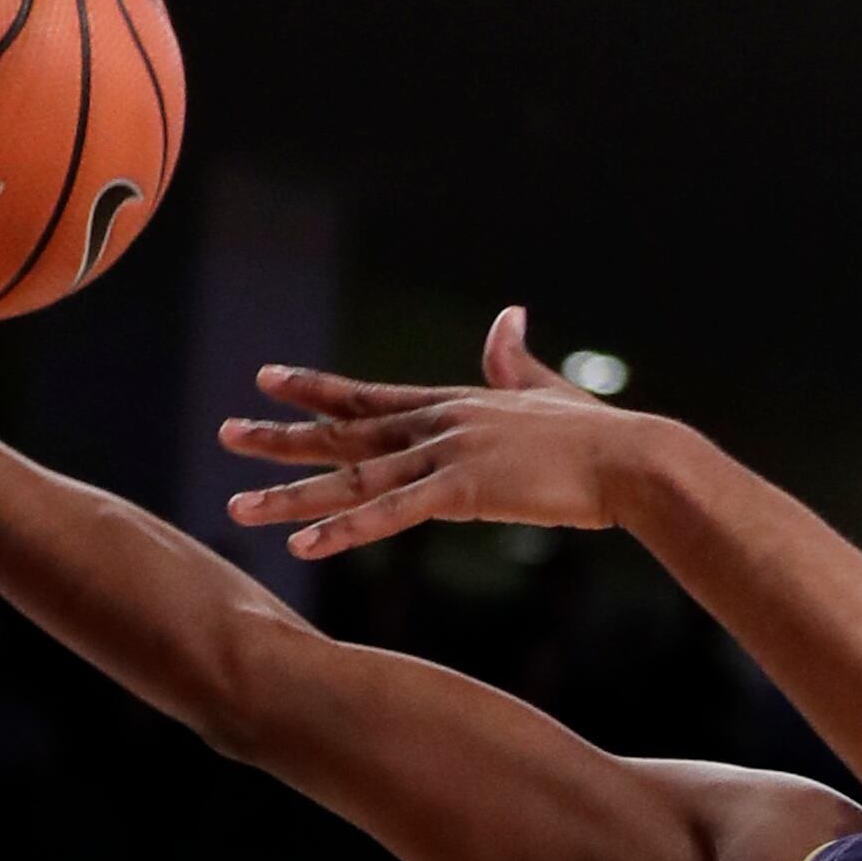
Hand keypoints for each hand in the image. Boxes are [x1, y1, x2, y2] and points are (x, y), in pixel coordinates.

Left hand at [219, 309, 661, 557]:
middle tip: (227, 435)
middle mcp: (441, 423)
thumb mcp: (546, 393)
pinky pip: (391, 515)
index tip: (268, 379)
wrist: (634, 459)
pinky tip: (302, 544)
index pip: (369, 398)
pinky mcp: (464, 491)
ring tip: (237, 505)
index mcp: (456, 404)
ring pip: (353, 478)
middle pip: (346, 434)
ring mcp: (448, 454)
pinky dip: (344, 529)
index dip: (316, 390)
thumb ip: (515, 361)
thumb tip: (507, 317)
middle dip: (283, 436)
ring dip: (292, 494)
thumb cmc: (599, 436)